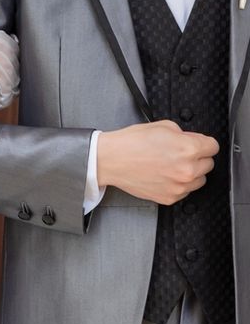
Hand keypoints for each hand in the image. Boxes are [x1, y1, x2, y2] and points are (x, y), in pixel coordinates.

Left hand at [0, 30, 19, 109]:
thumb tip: (11, 35)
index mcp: (14, 68)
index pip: (16, 51)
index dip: (6, 40)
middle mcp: (16, 80)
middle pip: (14, 59)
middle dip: (0, 45)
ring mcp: (11, 92)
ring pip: (11, 70)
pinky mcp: (4, 100)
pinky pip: (5, 84)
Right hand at [96, 121, 218, 205]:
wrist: (110, 160)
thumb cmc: (130, 143)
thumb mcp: (161, 126)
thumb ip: (183, 134)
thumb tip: (191, 140)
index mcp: (188, 149)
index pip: (213, 146)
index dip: (203, 143)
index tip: (197, 144)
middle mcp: (187, 169)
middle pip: (208, 164)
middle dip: (196, 157)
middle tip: (178, 154)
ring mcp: (179, 186)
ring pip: (199, 180)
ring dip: (190, 173)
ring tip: (170, 165)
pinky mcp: (170, 197)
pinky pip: (185, 191)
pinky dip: (178, 184)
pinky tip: (163, 175)